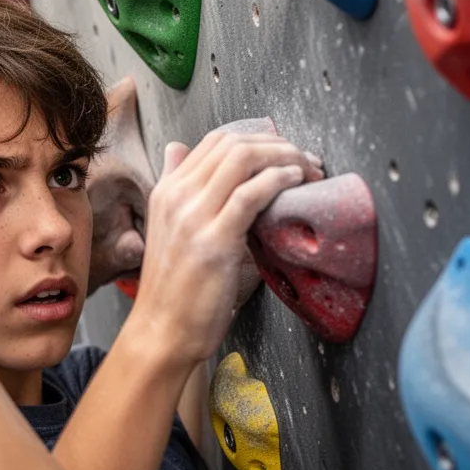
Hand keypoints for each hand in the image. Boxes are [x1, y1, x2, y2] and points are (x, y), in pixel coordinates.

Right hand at [128, 132, 322, 365]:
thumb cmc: (174, 290)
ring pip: (243, 159)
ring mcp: (193, 217)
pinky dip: (279, 180)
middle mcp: (176, 196)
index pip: (215, 141)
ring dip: (285, 157)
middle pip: (232, 143)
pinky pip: (251, 194)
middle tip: (306, 160)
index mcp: (166, 192)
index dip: (258, 138)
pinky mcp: (214, 241)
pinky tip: (296, 183)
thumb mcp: (167, 228)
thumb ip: (174, 188)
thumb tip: (177, 149)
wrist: (161, 332)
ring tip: (308, 170)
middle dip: (278, 144)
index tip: (285, 153)